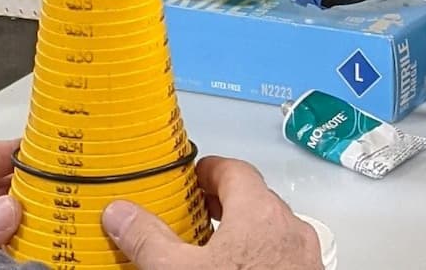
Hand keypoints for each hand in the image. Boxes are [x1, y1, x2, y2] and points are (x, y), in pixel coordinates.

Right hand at [101, 157, 321, 269]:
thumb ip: (149, 240)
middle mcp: (288, 228)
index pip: (234, 169)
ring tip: (211, 252)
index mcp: (259, 211)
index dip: (207, 171)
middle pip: (253, 198)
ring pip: (269, 230)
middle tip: (193, 215)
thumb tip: (122, 216)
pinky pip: (280, 256)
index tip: (189, 179)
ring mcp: (303, 255)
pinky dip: (258, 256)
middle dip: (221, 204)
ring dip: (242, 233)